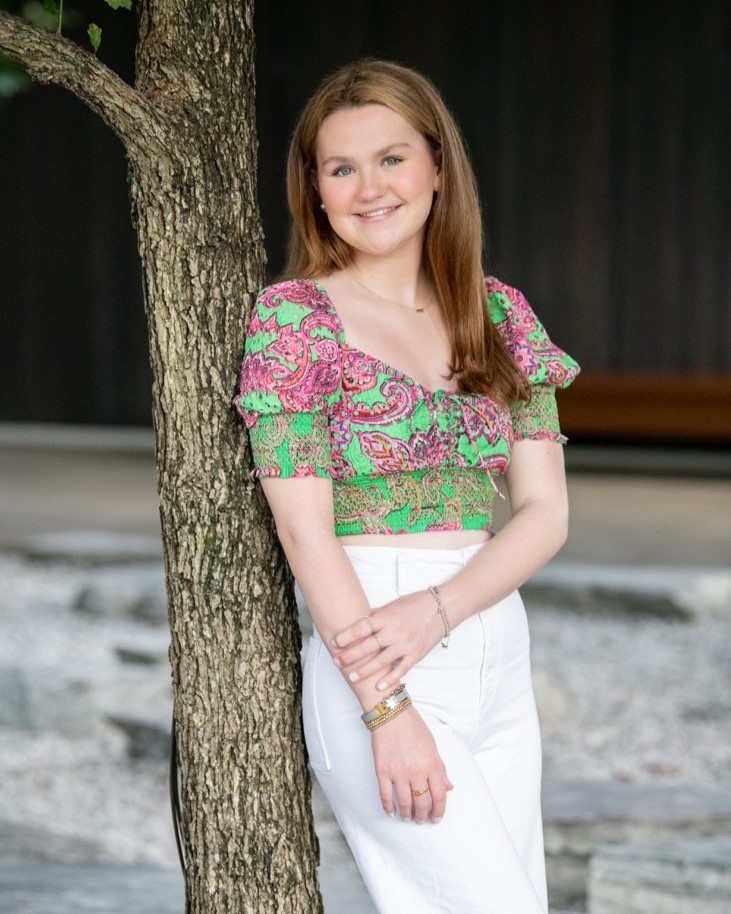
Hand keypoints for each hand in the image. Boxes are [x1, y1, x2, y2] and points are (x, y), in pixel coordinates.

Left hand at [332, 591, 443, 691]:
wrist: (442, 608)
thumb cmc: (415, 604)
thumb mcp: (392, 605)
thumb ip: (376, 615)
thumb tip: (358, 619)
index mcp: (386, 617)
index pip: (361, 628)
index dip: (346, 636)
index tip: (335, 642)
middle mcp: (394, 631)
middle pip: (366, 647)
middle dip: (349, 655)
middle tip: (337, 661)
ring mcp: (405, 644)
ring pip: (380, 661)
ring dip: (364, 670)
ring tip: (351, 676)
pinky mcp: (415, 654)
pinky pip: (400, 670)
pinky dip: (389, 679)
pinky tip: (378, 687)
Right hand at [370, 706, 452, 822]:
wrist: (391, 714)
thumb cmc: (414, 727)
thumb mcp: (433, 746)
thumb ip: (440, 768)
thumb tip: (448, 787)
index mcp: (431, 764)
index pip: (439, 796)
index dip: (439, 811)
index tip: (436, 818)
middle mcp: (416, 771)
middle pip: (422, 803)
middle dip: (422, 816)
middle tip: (421, 820)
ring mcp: (398, 772)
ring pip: (405, 802)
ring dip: (407, 814)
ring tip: (408, 818)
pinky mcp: (382, 771)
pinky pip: (385, 796)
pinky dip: (389, 807)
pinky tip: (391, 813)